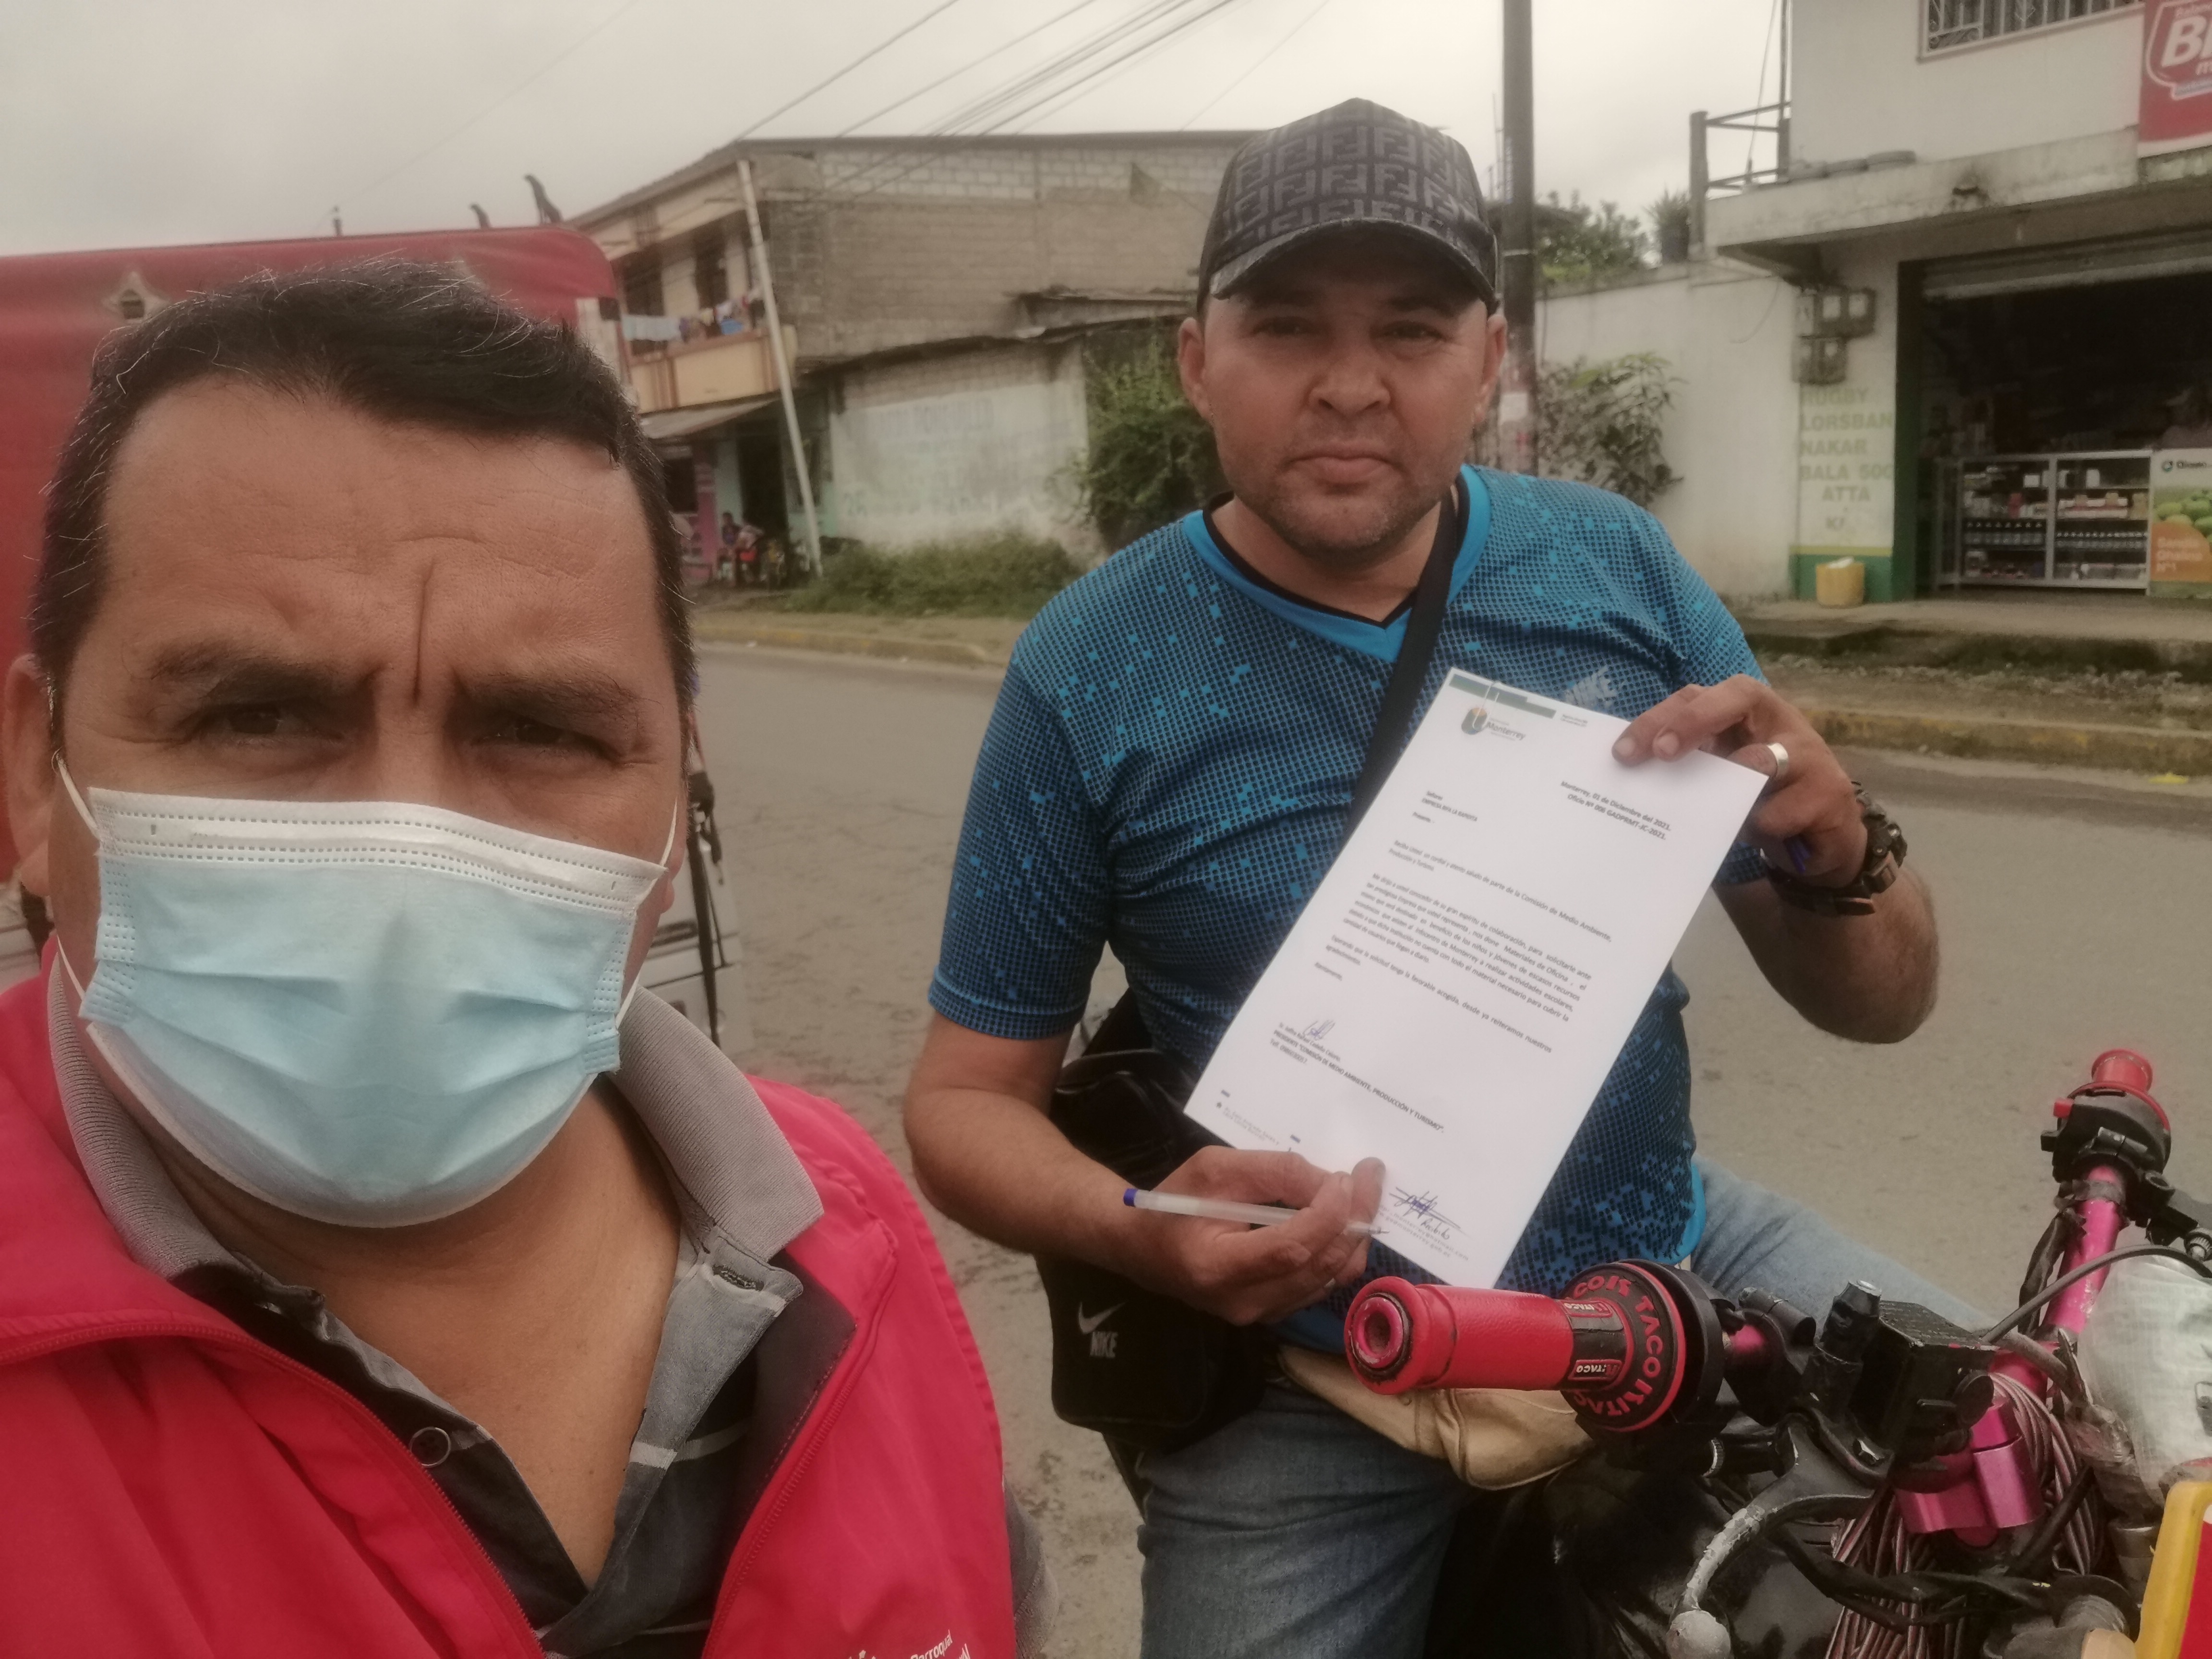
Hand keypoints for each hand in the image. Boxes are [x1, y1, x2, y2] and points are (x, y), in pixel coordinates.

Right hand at [1113, 1147, 1384, 1325]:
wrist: (1144, 1248)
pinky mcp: (1273, 1313)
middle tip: (1369, 1174)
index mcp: (1218, 1268)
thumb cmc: (1175, 1202)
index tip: (1345, 1176)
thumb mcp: (1214, 1168)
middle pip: (1320, 1265)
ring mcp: (1261, 1315)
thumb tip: (1330, 1183)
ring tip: (1362, 1193)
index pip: (1292, 1248)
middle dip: (1354, 1217)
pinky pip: (1321, 1284)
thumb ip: (1272, 1172)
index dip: (1327, 1212)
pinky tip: (1340, 1219)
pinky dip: (1338, 1250)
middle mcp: (1243, 1302)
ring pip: (1330, 1279)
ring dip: (1352, 1234)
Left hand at [1610, 675, 1866, 885]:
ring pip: (1763, 760)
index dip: (1661, 716)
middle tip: (1661, 753)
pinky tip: (1757, 835)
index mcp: (1746, 709)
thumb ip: (1693, 763)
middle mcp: (1780, 719)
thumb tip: (1635, 772)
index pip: (1699, 694)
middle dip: (1694, 721)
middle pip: (1739, 696)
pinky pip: (1780, 812)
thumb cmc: (1762, 794)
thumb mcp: (1724, 774)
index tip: (1624, 751)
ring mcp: (1810, 753)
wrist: (1823, 835)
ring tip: (1708, 810)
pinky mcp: (1829, 793)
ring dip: (1729, 786)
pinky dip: (1759, 827)